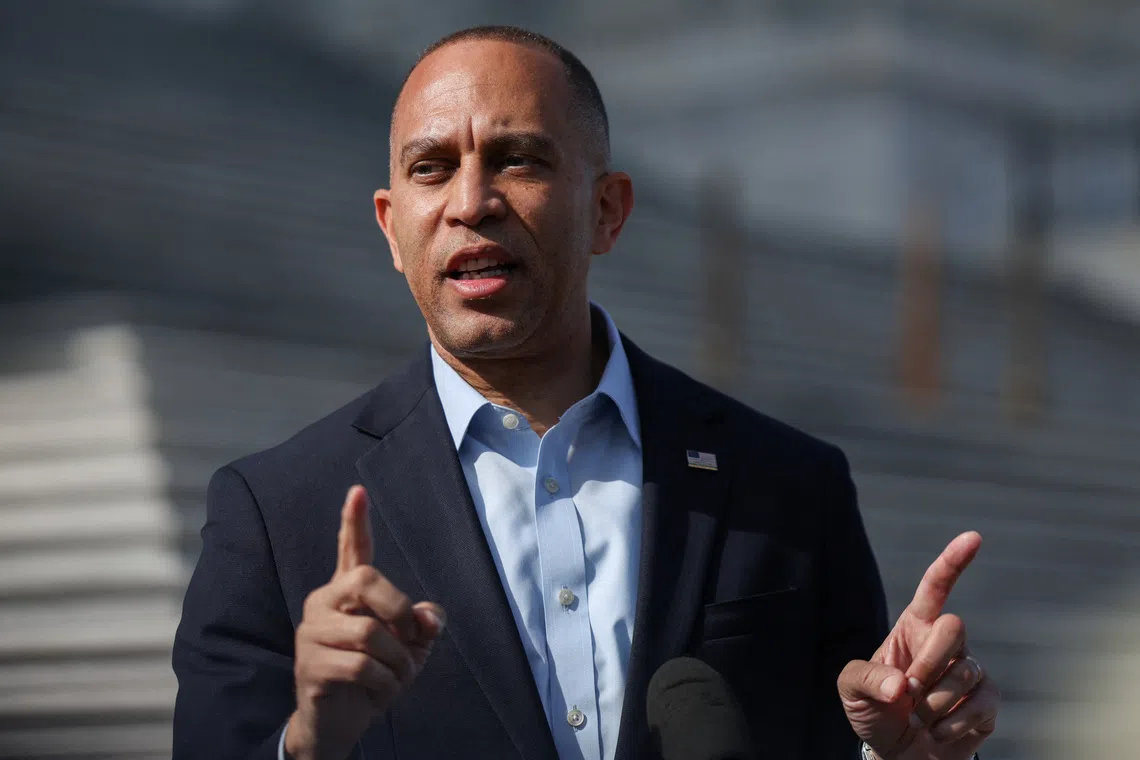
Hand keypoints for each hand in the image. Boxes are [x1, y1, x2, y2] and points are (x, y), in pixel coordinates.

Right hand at [285, 486, 445, 759]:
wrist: (340, 724)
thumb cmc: (375, 676)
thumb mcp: (411, 647)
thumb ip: (423, 623)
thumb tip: (428, 617)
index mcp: (348, 592)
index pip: (351, 549)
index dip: (354, 520)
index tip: (358, 491)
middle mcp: (325, 603)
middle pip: (365, 579)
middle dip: (400, 608)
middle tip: (412, 637)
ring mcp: (312, 632)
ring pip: (369, 632)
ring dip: (398, 660)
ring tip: (398, 676)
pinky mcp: (310, 665)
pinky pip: (362, 666)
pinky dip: (386, 683)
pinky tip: (382, 692)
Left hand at [838, 532, 999, 759]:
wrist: (897, 753)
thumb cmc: (874, 709)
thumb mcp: (852, 689)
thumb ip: (868, 679)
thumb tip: (901, 685)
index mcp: (914, 627)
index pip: (935, 587)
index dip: (953, 561)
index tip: (973, 538)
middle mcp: (945, 643)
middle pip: (955, 628)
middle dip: (928, 663)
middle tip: (907, 691)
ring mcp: (969, 670)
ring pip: (966, 671)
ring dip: (934, 702)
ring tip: (918, 716)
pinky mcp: (986, 702)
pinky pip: (980, 704)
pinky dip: (952, 724)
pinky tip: (937, 731)